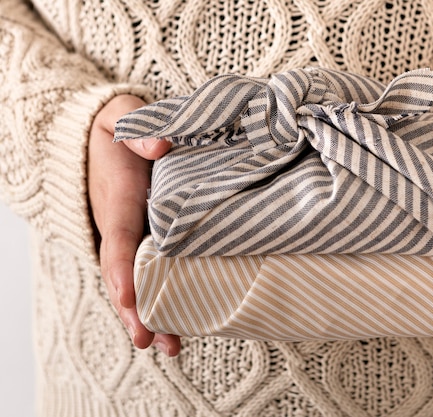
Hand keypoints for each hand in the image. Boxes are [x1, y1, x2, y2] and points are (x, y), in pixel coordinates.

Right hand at [88, 95, 179, 355]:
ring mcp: (130, 238)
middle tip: (150, 340)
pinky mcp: (144, 240)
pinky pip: (149, 274)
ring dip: (150, 314)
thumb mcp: (123, 116)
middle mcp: (119, 227)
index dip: (124, 270)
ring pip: (137, 283)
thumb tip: (161, 145)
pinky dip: (160, 300)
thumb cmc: (118, 129)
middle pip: (123, 275)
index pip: (118, 240)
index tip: (131, 297)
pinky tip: (178, 325)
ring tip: (169, 348)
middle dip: (135, 309)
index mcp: (117, 200)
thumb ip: (136, 128)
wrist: (102, 138)